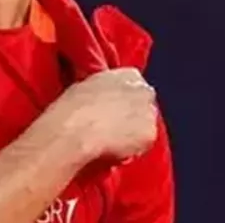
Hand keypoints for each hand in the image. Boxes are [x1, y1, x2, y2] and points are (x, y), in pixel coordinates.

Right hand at [39, 68, 157, 165]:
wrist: (78, 128)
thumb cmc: (74, 106)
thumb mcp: (87, 86)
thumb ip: (104, 89)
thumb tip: (103, 98)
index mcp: (128, 75)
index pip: (135, 84)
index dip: (123, 98)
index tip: (114, 108)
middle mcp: (144, 91)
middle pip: (144, 104)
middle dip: (133, 114)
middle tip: (115, 126)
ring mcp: (150, 113)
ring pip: (146, 125)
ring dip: (134, 131)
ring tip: (112, 140)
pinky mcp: (150, 134)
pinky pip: (144, 143)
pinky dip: (134, 148)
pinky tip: (116, 149)